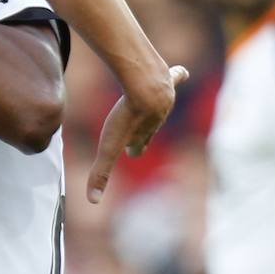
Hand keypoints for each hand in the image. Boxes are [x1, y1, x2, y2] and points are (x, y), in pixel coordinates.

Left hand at [86, 65, 187, 202]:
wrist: (146, 88)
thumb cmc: (127, 118)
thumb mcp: (108, 148)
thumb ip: (100, 173)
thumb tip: (92, 201)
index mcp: (141, 136)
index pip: (137, 146)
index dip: (133, 149)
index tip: (131, 152)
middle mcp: (155, 120)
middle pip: (148, 127)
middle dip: (144, 131)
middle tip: (137, 132)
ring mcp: (163, 100)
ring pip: (159, 105)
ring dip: (156, 106)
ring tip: (154, 104)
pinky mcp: (167, 81)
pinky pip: (174, 78)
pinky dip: (177, 76)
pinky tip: (182, 72)